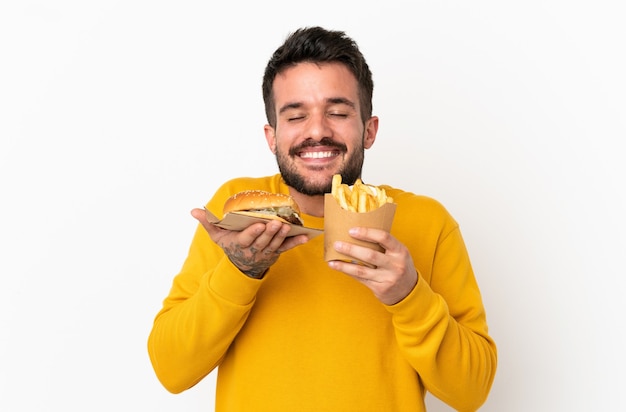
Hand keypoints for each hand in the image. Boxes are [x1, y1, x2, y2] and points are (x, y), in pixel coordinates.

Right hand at [191, 208, 308, 277]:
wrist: (242, 266)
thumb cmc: (230, 246)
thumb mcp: (217, 236)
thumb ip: (207, 222)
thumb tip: (194, 210)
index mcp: (240, 244)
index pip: (247, 238)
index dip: (253, 232)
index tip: (259, 224)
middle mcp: (254, 249)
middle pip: (263, 240)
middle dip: (270, 232)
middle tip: (277, 223)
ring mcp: (266, 252)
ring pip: (275, 244)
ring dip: (282, 236)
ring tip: (288, 226)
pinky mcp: (276, 252)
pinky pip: (287, 248)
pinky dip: (296, 242)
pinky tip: (305, 237)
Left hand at [328, 227, 417, 304]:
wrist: (408, 290)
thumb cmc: (398, 266)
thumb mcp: (398, 253)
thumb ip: (384, 244)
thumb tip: (359, 230)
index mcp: (400, 251)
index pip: (384, 238)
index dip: (367, 233)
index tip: (352, 230)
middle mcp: (395, 264)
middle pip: (370, 255)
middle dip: (351, 249)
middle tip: (337, 243)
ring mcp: (387, 278)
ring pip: (362, 269)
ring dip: (344, 263)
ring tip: (332, 258)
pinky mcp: (379, 288)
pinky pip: (360, 278)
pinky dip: (347, 271)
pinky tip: (337, 266)